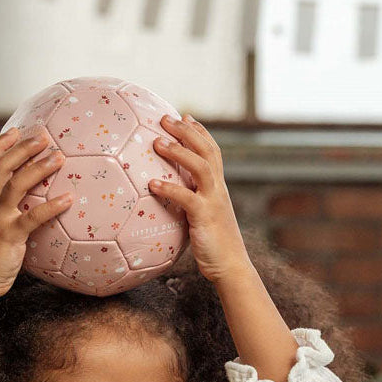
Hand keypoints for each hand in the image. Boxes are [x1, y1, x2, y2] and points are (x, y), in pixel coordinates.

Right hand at [0, 127, 73, 296]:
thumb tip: (13, 195)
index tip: (15, 130)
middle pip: (1, 167)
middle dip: (22, 148)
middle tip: (44, 136)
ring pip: (15, 184)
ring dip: (38, 168)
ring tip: (59, 157)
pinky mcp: (8, 236)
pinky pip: (32, 217)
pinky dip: (51, 206)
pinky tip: (69, 199)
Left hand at [149, 115, 248, 282]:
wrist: (230, 266)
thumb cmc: (213, 245)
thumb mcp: (203, 216)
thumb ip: (191, 201)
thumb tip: (170, 195)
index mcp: (218, 186)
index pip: (212, 150)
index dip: (199, 131)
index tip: (184, 115)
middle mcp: (218, 189)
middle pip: (206, 150)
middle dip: (186, 131)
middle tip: (165, 118)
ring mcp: (214, 201)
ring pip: (200, 166)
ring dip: (178, 151)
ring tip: (157, 142)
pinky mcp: (206, 217)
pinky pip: (187, 197)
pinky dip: (169, 188)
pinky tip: (151, 184)